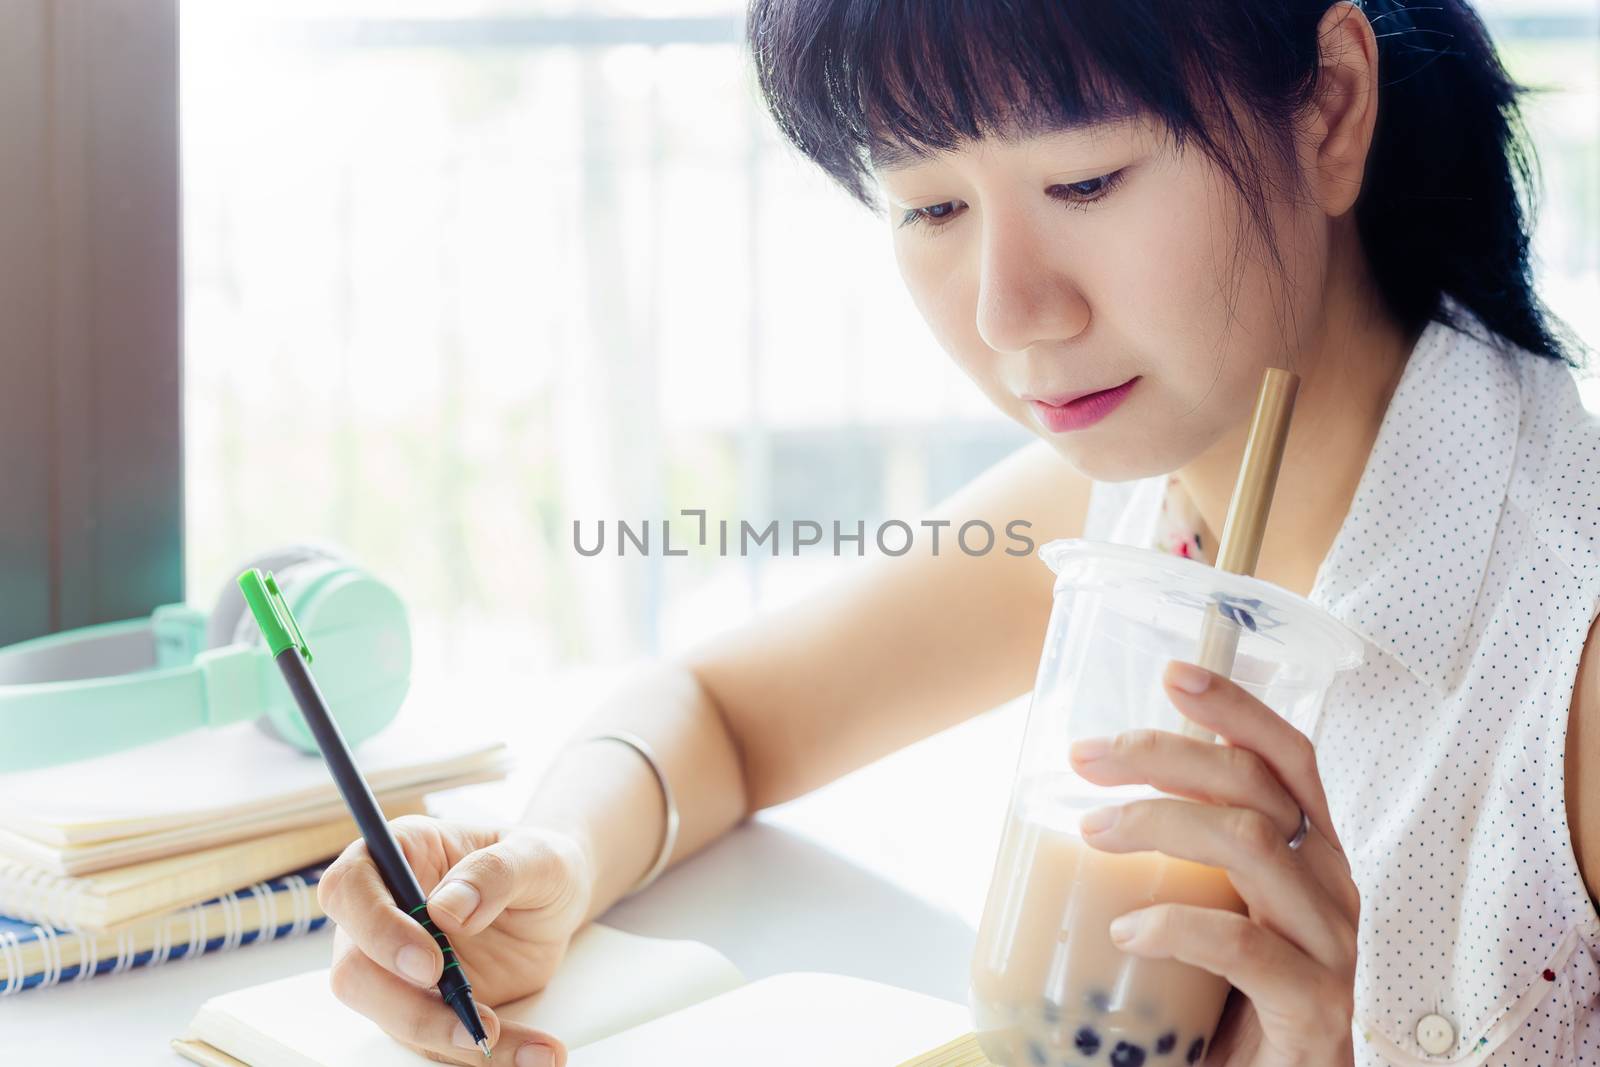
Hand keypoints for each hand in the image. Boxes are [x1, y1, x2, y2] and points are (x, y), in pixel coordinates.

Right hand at [318, 815, 594, 1065]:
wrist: (558, 898)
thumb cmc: (536, 862)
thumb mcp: (535, 855)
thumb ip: (495, 873)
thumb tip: (447, 909)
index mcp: (400, 854)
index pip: (349, 888)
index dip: (375, 928)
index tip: (428, 962)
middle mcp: (384, 913)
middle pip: (354, 970)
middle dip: (406, 1006)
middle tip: (472, 1021)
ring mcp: (396, 967)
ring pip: (390, 1018)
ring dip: (446, 1039)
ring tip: (507, 1041)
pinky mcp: (424, 1006)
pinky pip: (436, 1042)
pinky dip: (480, 1056)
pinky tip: (531, 1054)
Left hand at [1067, 660, 1358, 1066]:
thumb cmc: (1244, 1006)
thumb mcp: (1222, 914)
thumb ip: (1193, 862)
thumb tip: (1095, 805)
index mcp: (1318, 859)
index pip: (1291, 760)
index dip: (1237, 709)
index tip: (1171, 673)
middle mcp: (1338, 892)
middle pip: (1261, 787)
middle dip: (1167, 755)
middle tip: (1087, 757)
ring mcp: (1336, 950)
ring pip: (1252, 846)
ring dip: (1160, 822)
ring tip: (1092, 832)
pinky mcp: (1317, 1010)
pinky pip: (1246, 947)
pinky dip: (1177, 925)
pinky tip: (1126, 930)